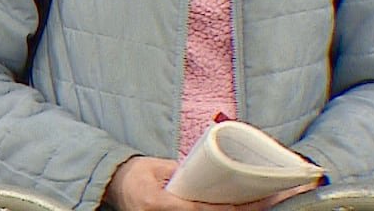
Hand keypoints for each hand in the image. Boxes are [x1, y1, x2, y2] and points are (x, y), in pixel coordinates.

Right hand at [103, 156, 297, 210]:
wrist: (114, 185)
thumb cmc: (135, 173)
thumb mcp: (156, 166)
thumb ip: (182, 172)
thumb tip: (212, 171)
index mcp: (157, 202)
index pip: (196, 210)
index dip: (222, 209)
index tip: (244, 203)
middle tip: (260, 203)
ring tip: (254, 205)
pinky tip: (234, 208)